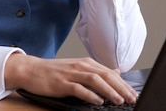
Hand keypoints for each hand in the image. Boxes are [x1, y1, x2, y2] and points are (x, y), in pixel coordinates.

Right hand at [5, 54, 137, 105]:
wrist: (32, 70)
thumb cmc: (55, 71)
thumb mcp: (79, 68)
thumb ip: (98, 71)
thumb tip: (116, 72)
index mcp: (87, 63)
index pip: (110, 73)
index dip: (123, 84)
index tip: (133, 94)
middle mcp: (82, 66)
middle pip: (106, 75)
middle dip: (121, 88)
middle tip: (131, 98)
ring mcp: (72, 74)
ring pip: (95, 80)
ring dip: (109, 91)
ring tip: (119, 100)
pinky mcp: (62, 82)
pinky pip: (78, 88)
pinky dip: (90, 95)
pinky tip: (98, 101)